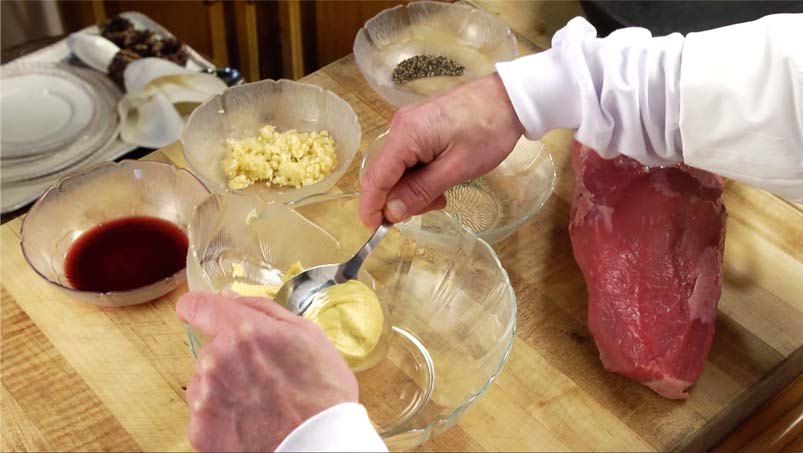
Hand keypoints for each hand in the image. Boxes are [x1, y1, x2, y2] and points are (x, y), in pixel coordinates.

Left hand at [176, 291, 357, 451]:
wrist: (321, 445)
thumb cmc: (323, 393)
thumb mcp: (308, 335)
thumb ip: (263, 310)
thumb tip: (229, 297)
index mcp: (243, 331)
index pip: (197, 305)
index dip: (199, 307)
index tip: (200, 312)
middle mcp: (216, 360)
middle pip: (210, 349)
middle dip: (231, 358)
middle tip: (264, 377)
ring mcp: (204, 398)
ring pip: (205, 382)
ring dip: (225, 388)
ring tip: (260, 403)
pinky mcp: (200, 430)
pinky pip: (205, 414)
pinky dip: (223, 417)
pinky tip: (251, 421)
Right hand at [359, 73, 523, 227]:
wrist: (508, 99)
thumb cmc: (488, 131)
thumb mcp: (457, 168)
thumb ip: (421, 191)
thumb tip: (391, 212)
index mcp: (406, 135)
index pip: (376, 177)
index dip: (371, 206)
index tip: (375, 230)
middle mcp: (400, 127)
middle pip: (384, 175)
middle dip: (399, 200)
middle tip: (433, 207)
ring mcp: (408, 125)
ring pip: (397, 169)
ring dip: (412, 189)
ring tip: (442, 194)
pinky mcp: (419, 126)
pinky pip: (408, 158)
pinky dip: (418, 176)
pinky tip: (440, 180)